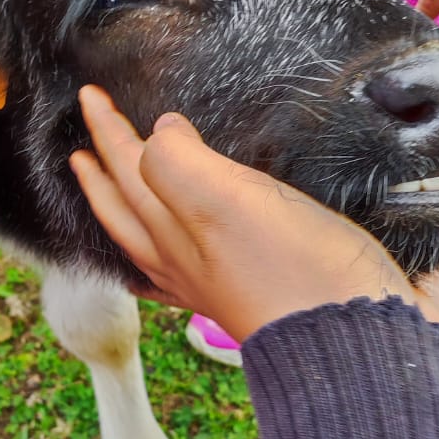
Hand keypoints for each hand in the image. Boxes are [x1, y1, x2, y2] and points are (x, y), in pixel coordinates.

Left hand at [70, 86, 438, 343]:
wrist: (351, 342)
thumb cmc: (293, 271)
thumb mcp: (228, 201)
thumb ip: (180, 165)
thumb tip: (159, 135)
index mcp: (174, 230)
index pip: (128, 168)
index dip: (108, 130)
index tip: (90, 96)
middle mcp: (184, 260)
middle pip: (128, 206)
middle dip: (106, 168)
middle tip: (87, 141)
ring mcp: (212, 283)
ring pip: (149, 239)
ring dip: (127, 208)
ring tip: (115, 190)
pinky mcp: (248, 294)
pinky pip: (183, 271)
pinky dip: (166, 257)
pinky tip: (172, 260)